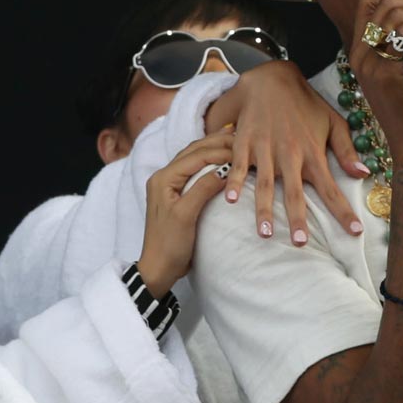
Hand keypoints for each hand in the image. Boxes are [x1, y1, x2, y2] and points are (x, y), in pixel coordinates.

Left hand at [132, 128, 235, 295]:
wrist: (158, 268)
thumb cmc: (169, 245)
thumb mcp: (186, 216)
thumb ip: (203, 189)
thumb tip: (225, 170)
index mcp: (163, 179)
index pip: (195, 155)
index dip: (219, 150)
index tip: (243, 148)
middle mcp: (164, 177)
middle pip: (193, 151)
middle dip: (217, 142)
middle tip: (241, 135)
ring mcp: (169, 185)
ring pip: (193, 158)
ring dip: (213, 148)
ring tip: (234, 139)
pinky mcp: (177, 195)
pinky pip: (195, 171)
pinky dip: (209, 162)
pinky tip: (222, 159)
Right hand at [204, 62, 369, 244]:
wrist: (272, 78)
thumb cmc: (305, 103)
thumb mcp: (333, 122)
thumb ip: (347, 149)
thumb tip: (363, 174)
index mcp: (312, 153)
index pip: (331, 189)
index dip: (343, 212)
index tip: (354, 233)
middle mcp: (289, 155)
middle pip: (295, 193)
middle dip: (298, 219)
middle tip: (300, 243)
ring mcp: (265, 150)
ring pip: (265, 186)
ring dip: (264, 211)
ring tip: (265, 234)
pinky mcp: (245, 143)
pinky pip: (240, 166)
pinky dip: (235, 183)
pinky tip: (231, 201)